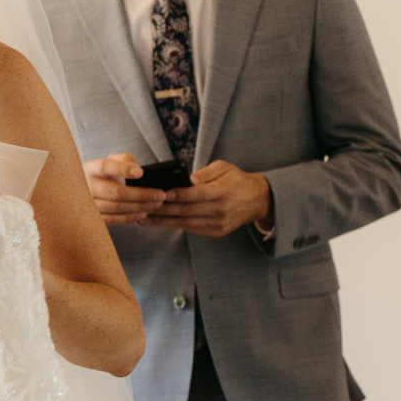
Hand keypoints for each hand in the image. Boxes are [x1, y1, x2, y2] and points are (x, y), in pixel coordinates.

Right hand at [84, 152, 166, 224]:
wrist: (87, 189)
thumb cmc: (104, 174)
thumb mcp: (112, 160)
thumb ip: (125, 159)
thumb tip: (137, 169)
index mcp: (91, 168)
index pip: (105, 166)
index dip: (122, 169)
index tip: (140, 172)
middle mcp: (86, 186)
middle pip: (115, 192)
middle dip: (142, 195)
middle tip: (160, 195)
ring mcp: (88, 203)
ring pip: (116, 207)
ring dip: (139, 207)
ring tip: (156, 204)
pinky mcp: (92, 217)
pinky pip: (113, 219)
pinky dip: (130, 217)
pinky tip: (143, 213)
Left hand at [148, 161, 273, 237]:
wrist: (257, 200)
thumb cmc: (236, 180)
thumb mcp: (224, 168)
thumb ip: (206, 173)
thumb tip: (188, 179)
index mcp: (223, 192)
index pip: (197, 194)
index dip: (179, 195)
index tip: (162, 194)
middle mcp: (220, 210)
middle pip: (187, 211)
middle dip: (163, 210)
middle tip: (143, 207)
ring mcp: (218, 224)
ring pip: (186, 223)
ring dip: (163, 221)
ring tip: (144, 217)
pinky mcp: (215, 232)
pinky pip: (191, 229)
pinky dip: (174, 225)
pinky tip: (160, 221)